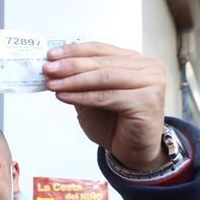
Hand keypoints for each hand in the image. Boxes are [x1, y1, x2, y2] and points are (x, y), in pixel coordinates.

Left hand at [43, 42, 167, 170]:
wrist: (132, 150)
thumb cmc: (115, 123)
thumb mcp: (91, 96)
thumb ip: (79, 80)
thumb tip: (53, 67)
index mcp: (135, 60)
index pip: (100, 49)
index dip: (74, 51)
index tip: (51, 55)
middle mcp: (148, 67)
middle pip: (101, 62)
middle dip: (70, 65)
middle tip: (48, 69)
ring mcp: (151, 82)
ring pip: (104, 77)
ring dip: (73, 80)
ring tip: (52, 84)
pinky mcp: (147, 100)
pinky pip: (107, 96)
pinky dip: (83, 96)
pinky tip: (64, 96)